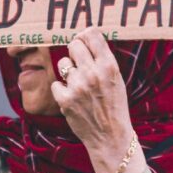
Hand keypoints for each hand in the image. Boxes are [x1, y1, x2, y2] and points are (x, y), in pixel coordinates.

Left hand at [51, 27, 146, 172]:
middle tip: (79, 62)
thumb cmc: (114, 106)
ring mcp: (78, 86)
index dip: (85, 36)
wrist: (110, 137)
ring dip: (68, 72)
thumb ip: (103, 60)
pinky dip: (61, 91)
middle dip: (74, 51)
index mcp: (109, 66)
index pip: (92, 35)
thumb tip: (85, 38)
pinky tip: (72, 99)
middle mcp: (93, 73)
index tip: (84, 40)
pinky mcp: (65, 99)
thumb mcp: (116, 80)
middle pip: (73, 45)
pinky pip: (55, 84)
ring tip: (78, 84)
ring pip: (62, 63)